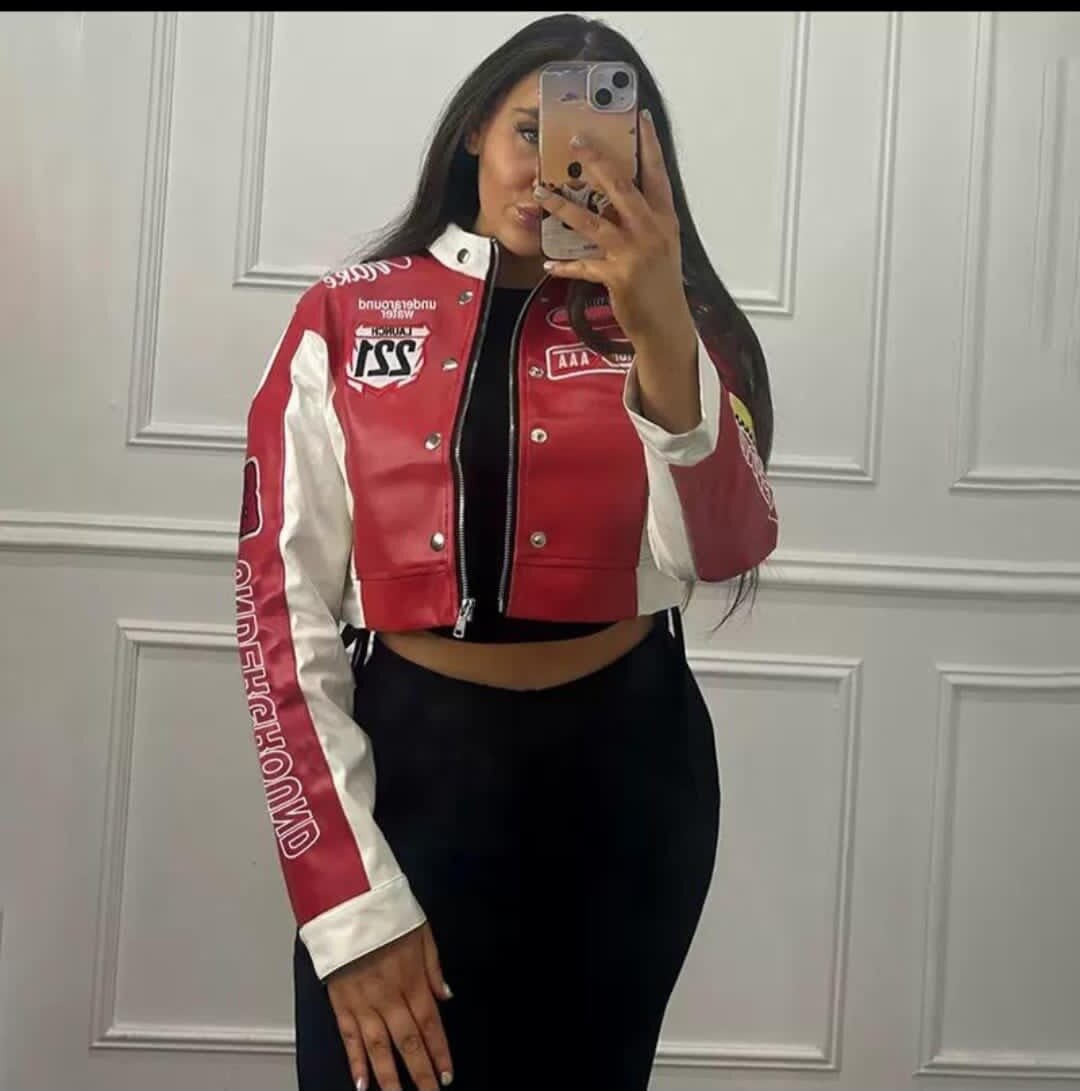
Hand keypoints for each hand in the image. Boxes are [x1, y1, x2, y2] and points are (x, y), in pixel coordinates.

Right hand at [326, 922, 453, 1090]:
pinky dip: (355, 1061)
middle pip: (408, 1042)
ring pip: (379, 1047)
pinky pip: (349, 1037)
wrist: (347, 902)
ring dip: (390, 1077)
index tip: (446, 1074)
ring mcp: (363, 1002)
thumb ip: (433, 966)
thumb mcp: (421, 931)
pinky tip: (361, 1082)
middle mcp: (389, 996)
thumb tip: (446, 995)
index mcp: (411, 978)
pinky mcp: (340, 1001)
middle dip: (420, 1072)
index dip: (439, 1051)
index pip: (430, 1024)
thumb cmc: (385, 912)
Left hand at [534, 109, 696, 356]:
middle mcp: (650, 231)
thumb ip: (644, 221)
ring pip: (592, 221)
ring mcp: (634, 253)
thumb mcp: (661, 247)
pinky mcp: (618, 276)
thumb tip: (620, 199)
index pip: (657, 174)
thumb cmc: (661, 286)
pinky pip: (583, 265)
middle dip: (596, 160)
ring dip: (562, 207)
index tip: (642, 117)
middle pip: (620, 187)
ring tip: (540, 193)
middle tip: (576, 139)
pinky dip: (564, 265)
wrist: (666, 325)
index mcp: (663, 220)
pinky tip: (548, 263)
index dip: (649, 145)